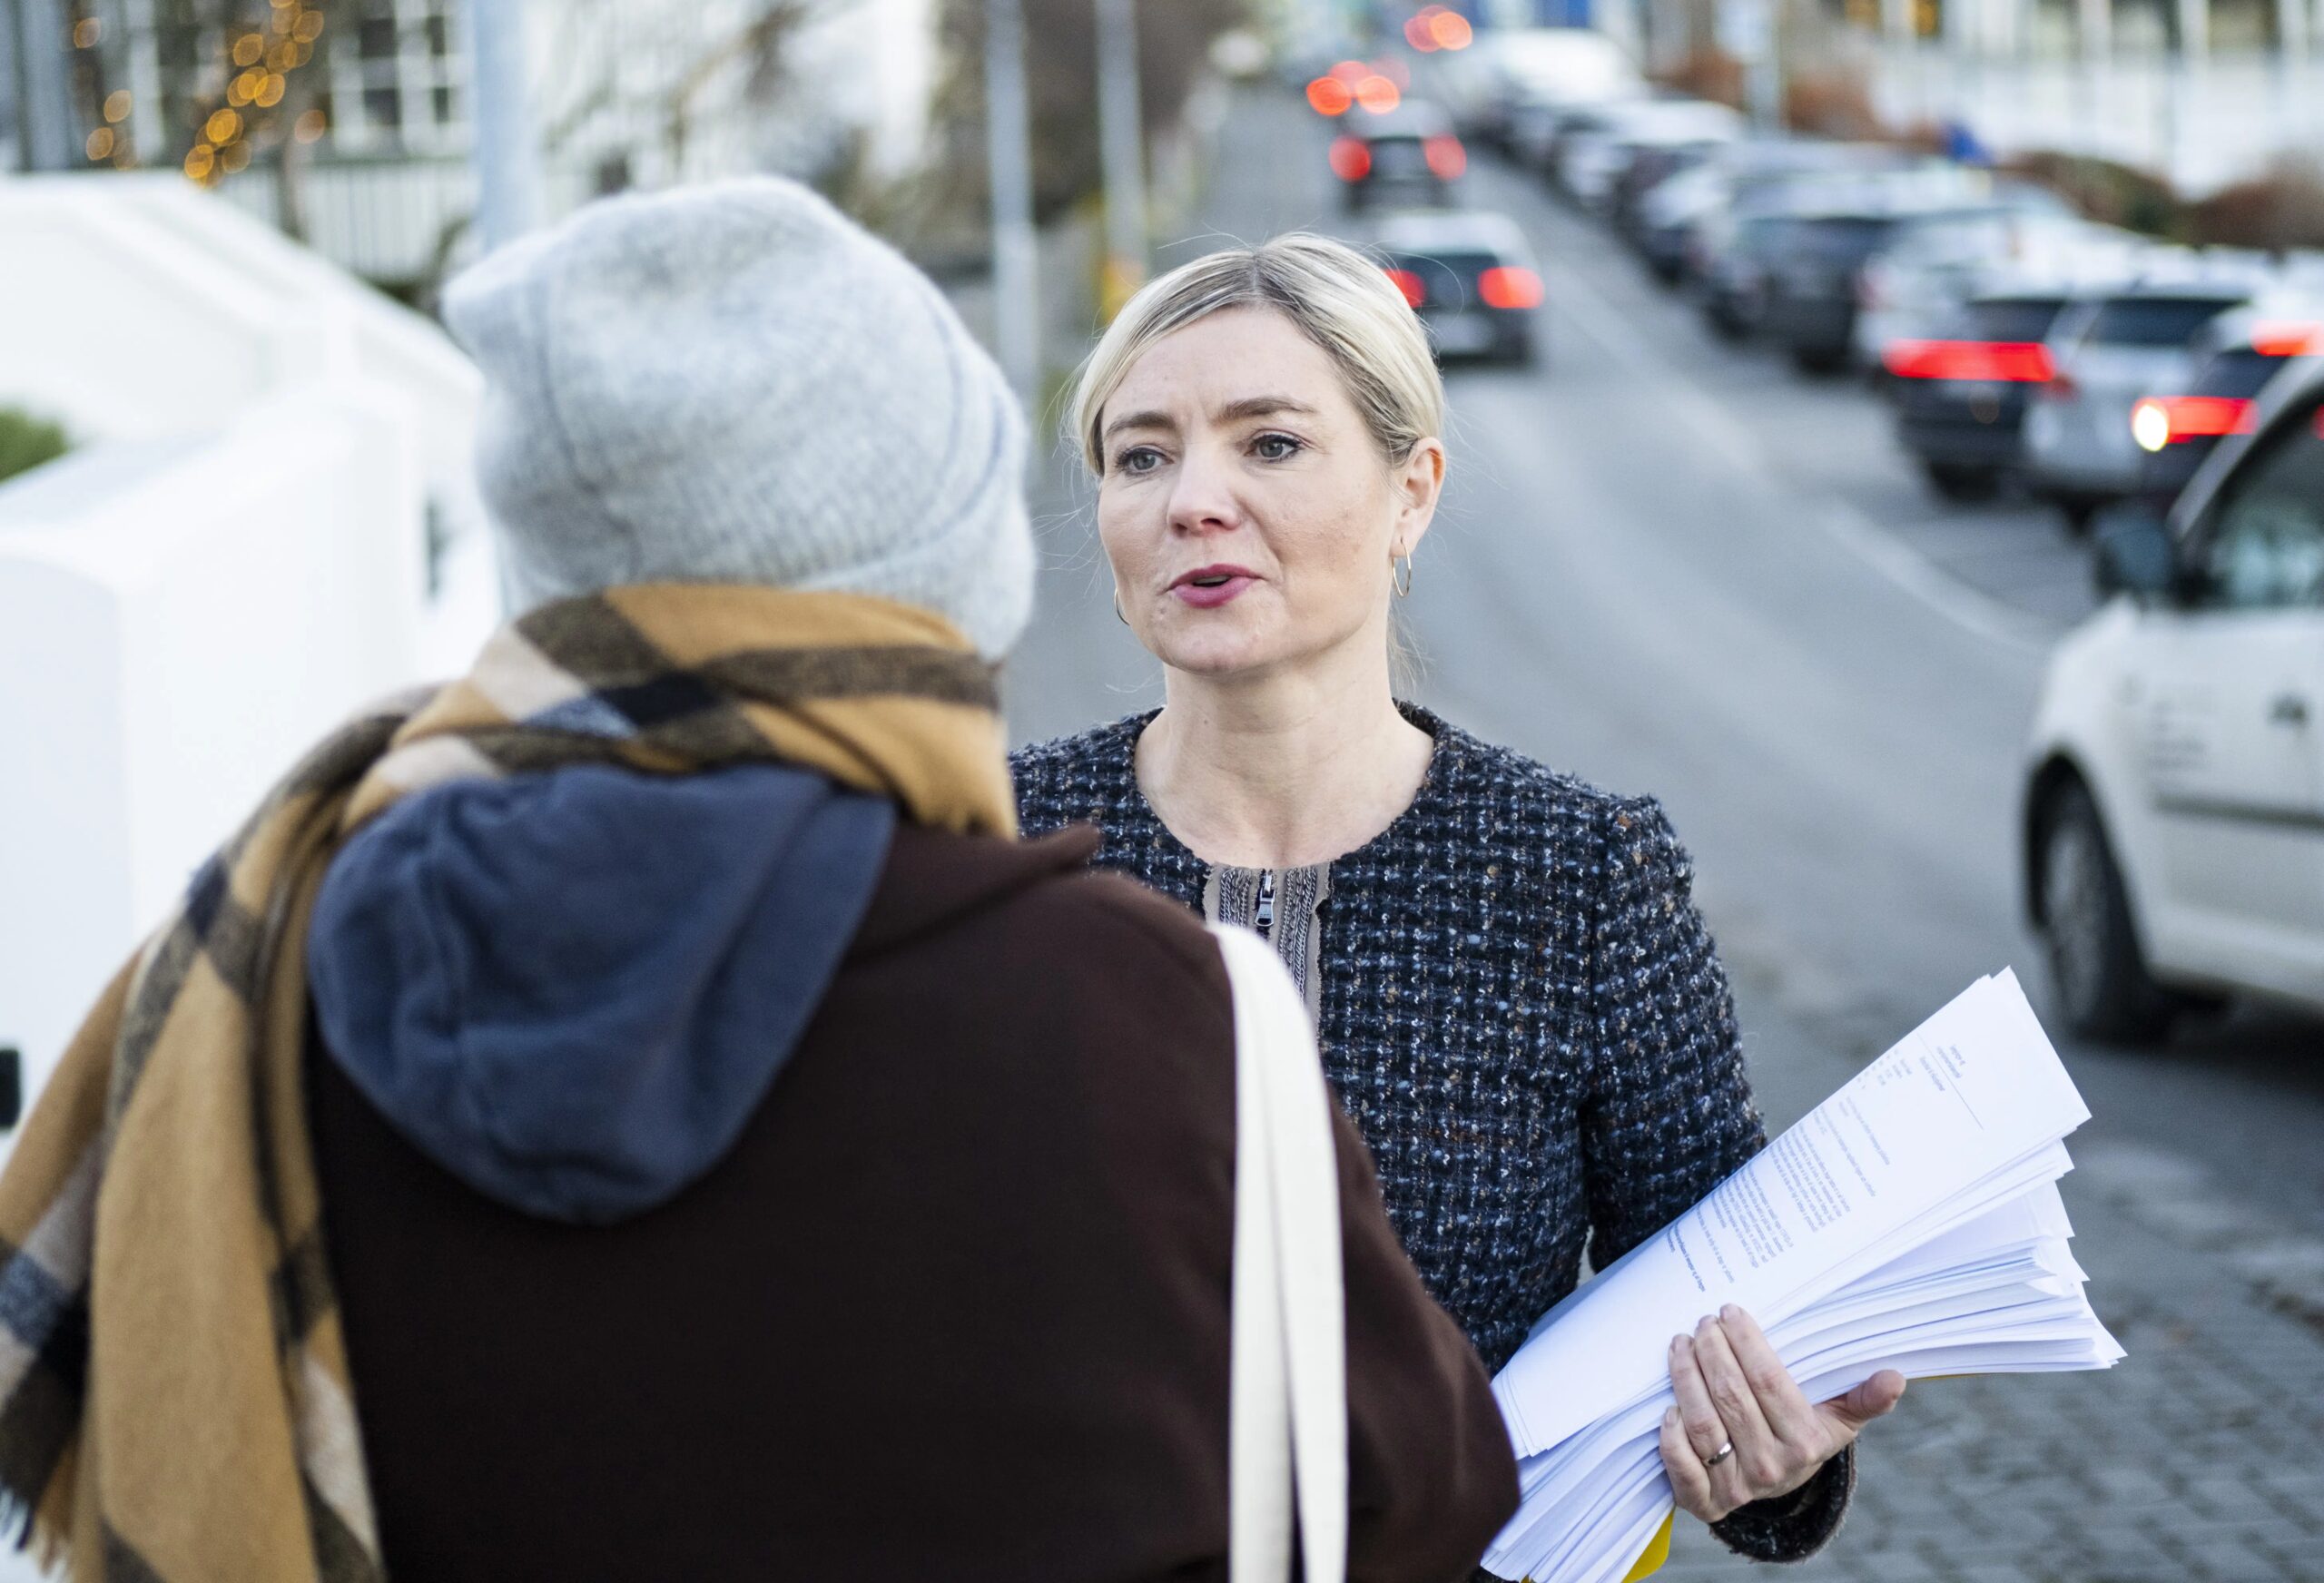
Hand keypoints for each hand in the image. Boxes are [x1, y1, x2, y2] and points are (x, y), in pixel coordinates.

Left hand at [1656, 1304, 1904, 1524]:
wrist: (1777, 1487)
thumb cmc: (1803, 1434)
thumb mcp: (1838, 1418)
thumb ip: (1864, 1398)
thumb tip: (1896, 1377)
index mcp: (1806, 1442)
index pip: (1769, 1382)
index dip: (1746, 1343)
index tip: (1730, 1312)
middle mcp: (1772, 1468)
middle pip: (1731, 1398)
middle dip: (1711, 1352)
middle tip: (1703, 1323)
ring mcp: (1737, 1487)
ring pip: (1703, 1424)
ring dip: (1685, 1379)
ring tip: (1681, 1345)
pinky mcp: (1703, 1501)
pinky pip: (1682, 1467)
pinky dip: (1671, 1437)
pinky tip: (1666, 1406)